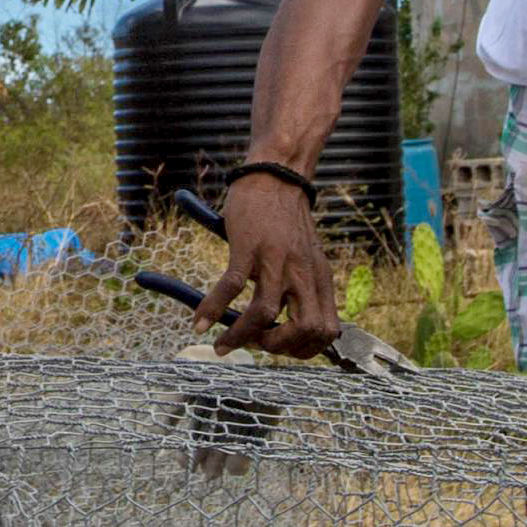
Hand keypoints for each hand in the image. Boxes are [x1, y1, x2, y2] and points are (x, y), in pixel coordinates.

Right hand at [199, 176, 338, 358]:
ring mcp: (276, 260)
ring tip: (224, 342)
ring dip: (242, 336)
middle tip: (257, 344)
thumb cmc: (286, 218)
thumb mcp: (306, 256)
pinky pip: (231, 287)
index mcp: (318, 278)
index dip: (305, 349)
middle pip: (306, 329)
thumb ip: (301, 285)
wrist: (276, 177)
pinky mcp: (248, 248)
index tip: (280, 347)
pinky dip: (213, 309)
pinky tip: (199, 321)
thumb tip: (281, 319)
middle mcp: (302, 273)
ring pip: (265, 313)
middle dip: (280, 348)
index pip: (326, 331)